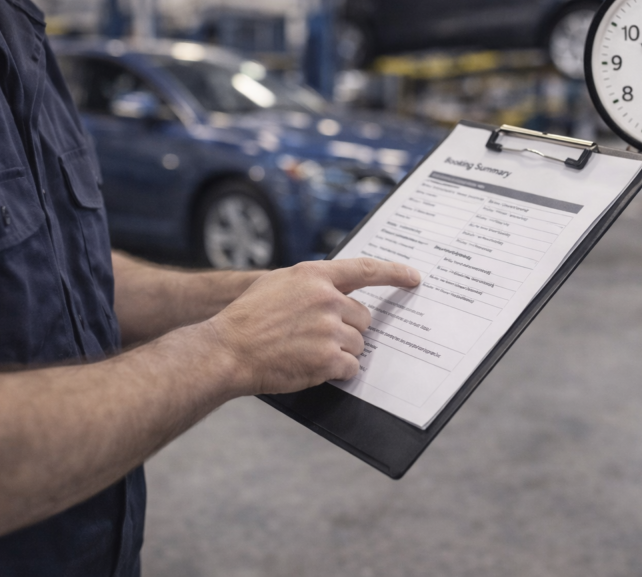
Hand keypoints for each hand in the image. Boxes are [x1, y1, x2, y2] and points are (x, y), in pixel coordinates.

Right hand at [204, 258, 420, 395]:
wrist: (228, 350)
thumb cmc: (247, 319)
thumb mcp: (277, 284)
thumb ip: (310, 283)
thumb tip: (336, 290)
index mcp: (314, 276)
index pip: (365, 270)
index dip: (394, 273)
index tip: (413, 277)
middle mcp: (326, 299)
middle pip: (363, 318)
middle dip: (348, 330)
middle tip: (319, 338)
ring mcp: (328, 329)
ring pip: (358, 344)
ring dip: (341, 352)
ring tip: (308, 352)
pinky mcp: (328, 358)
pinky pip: (350, 368)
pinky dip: (338, 372)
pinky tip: (313, 367)